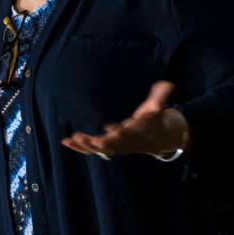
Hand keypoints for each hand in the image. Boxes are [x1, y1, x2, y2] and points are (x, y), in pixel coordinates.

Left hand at [61, 81, 189, 159]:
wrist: (159, 140)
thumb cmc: (155, 120)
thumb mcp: (160, 106)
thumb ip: (161, 95)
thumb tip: (168, 84)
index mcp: (138, 130)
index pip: (132, 132)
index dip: (124, 131)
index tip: (119, 128)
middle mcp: (126, 141)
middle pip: (113, 144)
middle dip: (103, 143)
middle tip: (93, 140)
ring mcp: (117, 147)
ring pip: (100, 150)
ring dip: (86, 145)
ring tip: (72, 138)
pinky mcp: (109, 148)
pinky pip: (93, 151)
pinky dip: (80, 147)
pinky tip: (66, 141)